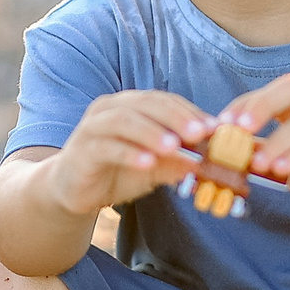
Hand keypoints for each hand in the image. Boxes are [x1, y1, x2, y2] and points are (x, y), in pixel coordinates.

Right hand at [43, 90, 212, 216]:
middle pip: (147, 103)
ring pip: (124, 120)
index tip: (215, 128)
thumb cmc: (117, 171)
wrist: (74, 189)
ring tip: (174, 147)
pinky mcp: (83, 148)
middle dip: (176, 117)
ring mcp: (94, 126)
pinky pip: (107, 147)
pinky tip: (147, 163)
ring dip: (152, 132)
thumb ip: (177, 160)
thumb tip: (208, 160)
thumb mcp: (155, 166)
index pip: (165, 100)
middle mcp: (111, 108)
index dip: (190, 111)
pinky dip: (129, 153)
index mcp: (132, 105)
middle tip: (199, 133)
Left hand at [219, 73, 289, 221]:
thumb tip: (217, 149)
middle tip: (238, 128)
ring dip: (278, 142)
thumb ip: (255, 149)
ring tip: (257, 163)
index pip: (271, 91)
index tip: (220, 124)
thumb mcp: (280, 158)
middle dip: (262, 105)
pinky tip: (281, 170)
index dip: (244, 104)